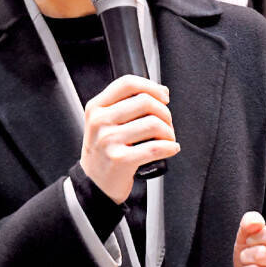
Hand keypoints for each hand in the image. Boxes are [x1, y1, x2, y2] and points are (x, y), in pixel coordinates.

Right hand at [80, 75, 179, 204]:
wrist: (95, 183)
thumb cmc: (104, 151)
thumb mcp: (103, 122)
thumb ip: (125, 105)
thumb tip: (161, 92)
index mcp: (96, 108)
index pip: (127, 83)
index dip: (151, 86)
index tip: (163, 96)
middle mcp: (100, 121)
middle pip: (145, 101)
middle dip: (164, 112)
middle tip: (167, 123)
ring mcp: (109, 140)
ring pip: (153, 124)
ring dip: (169, 132)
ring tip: (167, 138)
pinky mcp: (120, 159)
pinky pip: (155, 147)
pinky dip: (169, 147)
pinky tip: (171, 148)